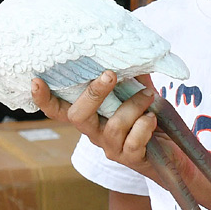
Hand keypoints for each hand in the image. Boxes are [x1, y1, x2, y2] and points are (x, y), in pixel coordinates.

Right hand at [31, 72, 161, 179]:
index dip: (44, 99)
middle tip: (110, 74)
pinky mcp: (130, 158)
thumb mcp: (138, 94)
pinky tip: (152, 117)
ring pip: (113, 125)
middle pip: (78, 116)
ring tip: (149, 95)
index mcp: (91, 117)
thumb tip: (128, 52)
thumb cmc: (150, 119)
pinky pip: (133, 140)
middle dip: (93, 93)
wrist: (174, 154)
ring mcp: (111, 148)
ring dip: (133, 105)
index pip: (59, 111)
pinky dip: (144, 125)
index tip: (36, 81)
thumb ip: (131, 77)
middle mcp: (95, 134)